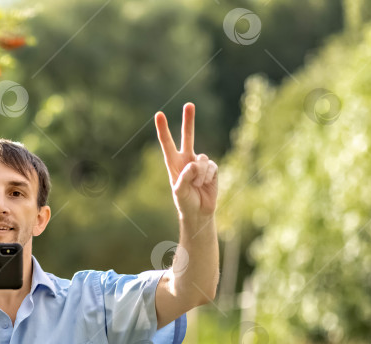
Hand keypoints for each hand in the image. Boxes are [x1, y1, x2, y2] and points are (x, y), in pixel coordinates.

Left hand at [154, 103, 218, 218]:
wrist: (199, 212)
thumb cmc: (185, 202)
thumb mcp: (180, 192)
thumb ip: (184, 177)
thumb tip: (194, 163)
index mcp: (173, 163)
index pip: (167, 143)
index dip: (163, 129)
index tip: (159, 115)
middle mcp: (186, 159)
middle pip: (188, 136)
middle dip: (189, 120)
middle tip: (189, 104)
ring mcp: (200, 163)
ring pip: (201, 159)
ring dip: (199, 175)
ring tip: (196, 185)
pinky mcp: (212, 168)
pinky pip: (211, 167)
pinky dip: (207, 177)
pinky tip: (205, 184)